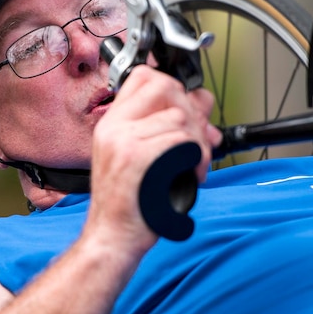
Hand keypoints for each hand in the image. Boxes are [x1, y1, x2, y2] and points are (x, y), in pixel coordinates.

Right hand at [84, 66, 221, 252]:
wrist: (112, 237)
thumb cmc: (129, 203)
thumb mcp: (139, 157)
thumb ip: (166, 127)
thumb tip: (201, 101)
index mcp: (111, 124)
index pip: (142, 77)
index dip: (172, 86)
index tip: (186, 107)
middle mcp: (113, 128)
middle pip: (165, 87)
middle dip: (191, 110)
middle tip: (199, 137)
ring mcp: (123, 140)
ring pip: (179, 117)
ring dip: (198, 142)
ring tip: (195, 164)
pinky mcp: (136, 157)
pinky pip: (180, 141)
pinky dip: (196, 158)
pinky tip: (192, 175)